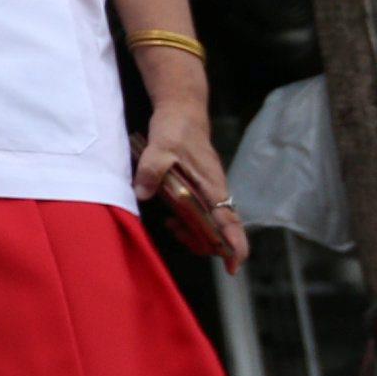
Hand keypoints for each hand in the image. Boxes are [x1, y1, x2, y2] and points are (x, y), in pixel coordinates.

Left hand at [133, 105, 248, 272]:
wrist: (183, 110)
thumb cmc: (177, 128)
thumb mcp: (160, 147)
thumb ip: (151, 171)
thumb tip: (142, 194)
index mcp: (212, 186)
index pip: (230, 222)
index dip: (234, 245)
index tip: (233, 266)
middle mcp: (216, 191)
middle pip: (221, 229)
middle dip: (207, 244)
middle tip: (180, 237)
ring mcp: (210, 189)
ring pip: (210, 223)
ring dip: (195, 233)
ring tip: (172, 228)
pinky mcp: (201, 187)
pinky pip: (202, 213)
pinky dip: (190, 222)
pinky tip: (171, 218)